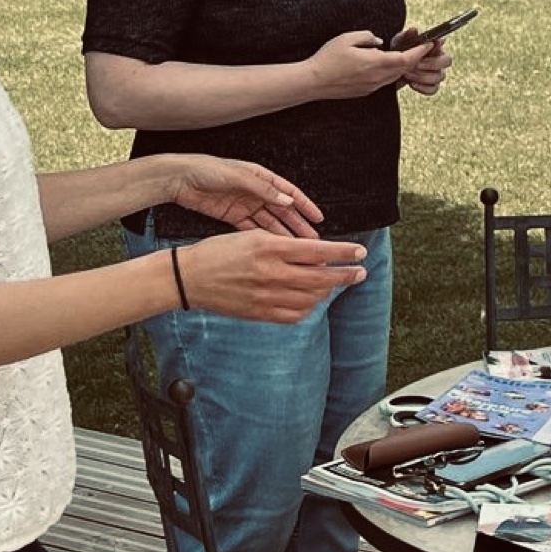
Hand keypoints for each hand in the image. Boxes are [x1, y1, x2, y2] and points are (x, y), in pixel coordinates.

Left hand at [161, 154, 321, 236]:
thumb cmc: (208, 170)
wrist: (180, 179)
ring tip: (295, 248)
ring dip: (282, 234)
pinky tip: (271, 247)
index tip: (318, 218)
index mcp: (261, 177)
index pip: (289, 192)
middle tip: (311, 240)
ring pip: (269, 222)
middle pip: (282, 210)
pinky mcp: (232, 216)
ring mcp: (245, 205)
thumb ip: (264, 190)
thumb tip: (288, 200)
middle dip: (297, 225)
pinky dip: (262, 237)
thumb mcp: (239, 177)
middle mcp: (256, 192)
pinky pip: (252, 229)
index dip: (305, 205)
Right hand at [178, 232, 366, 322]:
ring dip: (327, 291)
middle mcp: (271, 274)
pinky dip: (308, 307)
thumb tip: (316, 255)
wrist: (190, 278)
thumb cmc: (220, 251)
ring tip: (335, 284)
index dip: (343, 253)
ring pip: (310, 298)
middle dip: (345, 275)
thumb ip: (285, 246)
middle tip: (360, 272)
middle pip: (320, 278)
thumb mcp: (253, 236)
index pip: (318, 252)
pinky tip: (312, 300)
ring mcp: (266, 297)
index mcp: (270, 249)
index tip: (360, 252)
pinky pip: (294, 315)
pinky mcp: (260, 314)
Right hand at [305, 31, 413, 100]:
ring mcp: (372, 87)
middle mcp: (377, 78)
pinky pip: (385, 82)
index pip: (405, 58)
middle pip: (404, 69)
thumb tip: (379, 41)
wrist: (312, 82)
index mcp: (375, 63)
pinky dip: (391, 73)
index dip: (419, 51)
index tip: (428, 44)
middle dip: (415, 58)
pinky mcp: (365, 92)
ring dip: (402, 66)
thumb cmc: (327, 58)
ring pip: (395, 76)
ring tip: (406, 54)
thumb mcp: (347, 38)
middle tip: (421, 47)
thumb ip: (367, 36)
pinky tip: (387, 65)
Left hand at [385, 38, 452, 95]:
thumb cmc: (398, 53)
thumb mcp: (399, 42)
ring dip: (422, 76)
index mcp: (433, 48)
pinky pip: (433, 89)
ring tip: (408, 74)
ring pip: (439, 77)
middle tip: (416, 64)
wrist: (391, 69)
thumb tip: (414, 30)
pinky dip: (423, 87)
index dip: (436, 48)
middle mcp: (437, 60)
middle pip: (446, 62)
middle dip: (430, 64)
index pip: (442, 46)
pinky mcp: (430, 86)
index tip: (426, 49)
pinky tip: (413, 84)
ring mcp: (435, 74)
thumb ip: (407, 36)